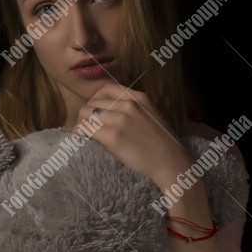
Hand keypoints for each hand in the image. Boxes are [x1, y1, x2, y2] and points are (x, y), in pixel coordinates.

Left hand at [72, 82, 190, 186]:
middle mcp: (128, 104)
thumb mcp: (151, 115)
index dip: (95, 100)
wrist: (171, 163)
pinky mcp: (113, 136)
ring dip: (82, 124)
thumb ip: (134, 108)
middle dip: (86, 115)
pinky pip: (86, 128)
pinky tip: (84, 140)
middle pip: (92, 102)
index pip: (105, 88)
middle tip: (88, 128)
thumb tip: (111, 110)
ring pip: (85, 114)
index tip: (95, 113)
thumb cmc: (163, 144)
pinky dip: (80, 134)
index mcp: (138, 97)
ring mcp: (120, 119)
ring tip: (85, 135)